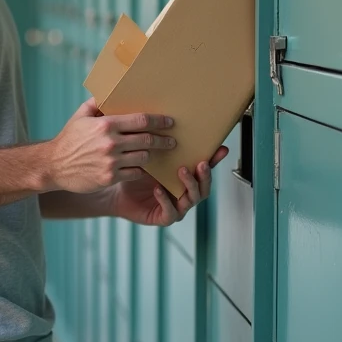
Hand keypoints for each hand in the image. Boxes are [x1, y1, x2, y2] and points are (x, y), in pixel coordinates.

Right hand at [47, 99, 176, 193]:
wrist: (53, 166)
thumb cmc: (68, 139)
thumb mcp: (80, 117)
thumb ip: (96, 103)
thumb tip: (109, 91)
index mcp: (106, 125)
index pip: (140, 120)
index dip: (159, 121)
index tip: (169, 122)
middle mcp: (111, 143)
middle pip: (147, 139)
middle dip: (163, 140)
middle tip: (172, 141)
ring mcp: (111, 162)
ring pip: (144, 157)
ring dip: (152, 155)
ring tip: (157, 154)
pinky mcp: (110, 177)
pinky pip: (135, 173)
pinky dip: (140, 170)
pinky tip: (142, 167)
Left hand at [107, 146, 228, 226]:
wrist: (119, 193)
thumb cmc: (137, 175)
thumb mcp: (152, 159)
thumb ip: (163, 148)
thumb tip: (165, 123)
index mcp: (186, 179)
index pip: (205, 169)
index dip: (215, 160)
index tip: (222, 149)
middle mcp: (186, 194)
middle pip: (204, 187)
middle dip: (205, 176)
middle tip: (201, 163)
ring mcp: (177, 207)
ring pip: (192, 200)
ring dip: (189, 185)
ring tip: (181, 171)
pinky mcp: (164, 218)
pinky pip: (170, 212)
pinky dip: (166, 200)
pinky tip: (159, 189)